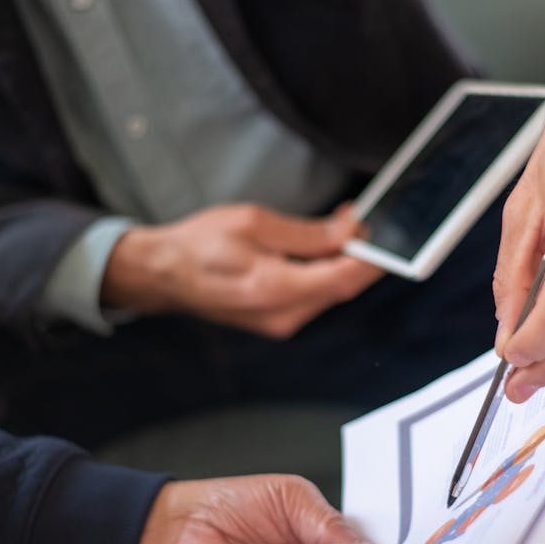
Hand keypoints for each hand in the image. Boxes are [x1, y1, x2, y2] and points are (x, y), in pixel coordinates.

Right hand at [101, 202, 381, 336]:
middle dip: (358, 254)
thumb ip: (307, 232)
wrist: (164, 274)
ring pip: (331, 292)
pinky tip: (318, 251)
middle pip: (342, 288)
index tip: (380, 232)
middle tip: (356, 220)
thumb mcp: (254, 222)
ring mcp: (281, 323)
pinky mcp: (279, 320)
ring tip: (336, 229)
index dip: (371, 256)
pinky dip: (323, 272)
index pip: (344, 279)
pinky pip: (314, 296)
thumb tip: (349, 232)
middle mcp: (283, 315)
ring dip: (341, 262)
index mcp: (275, 289)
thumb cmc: (199, 245)